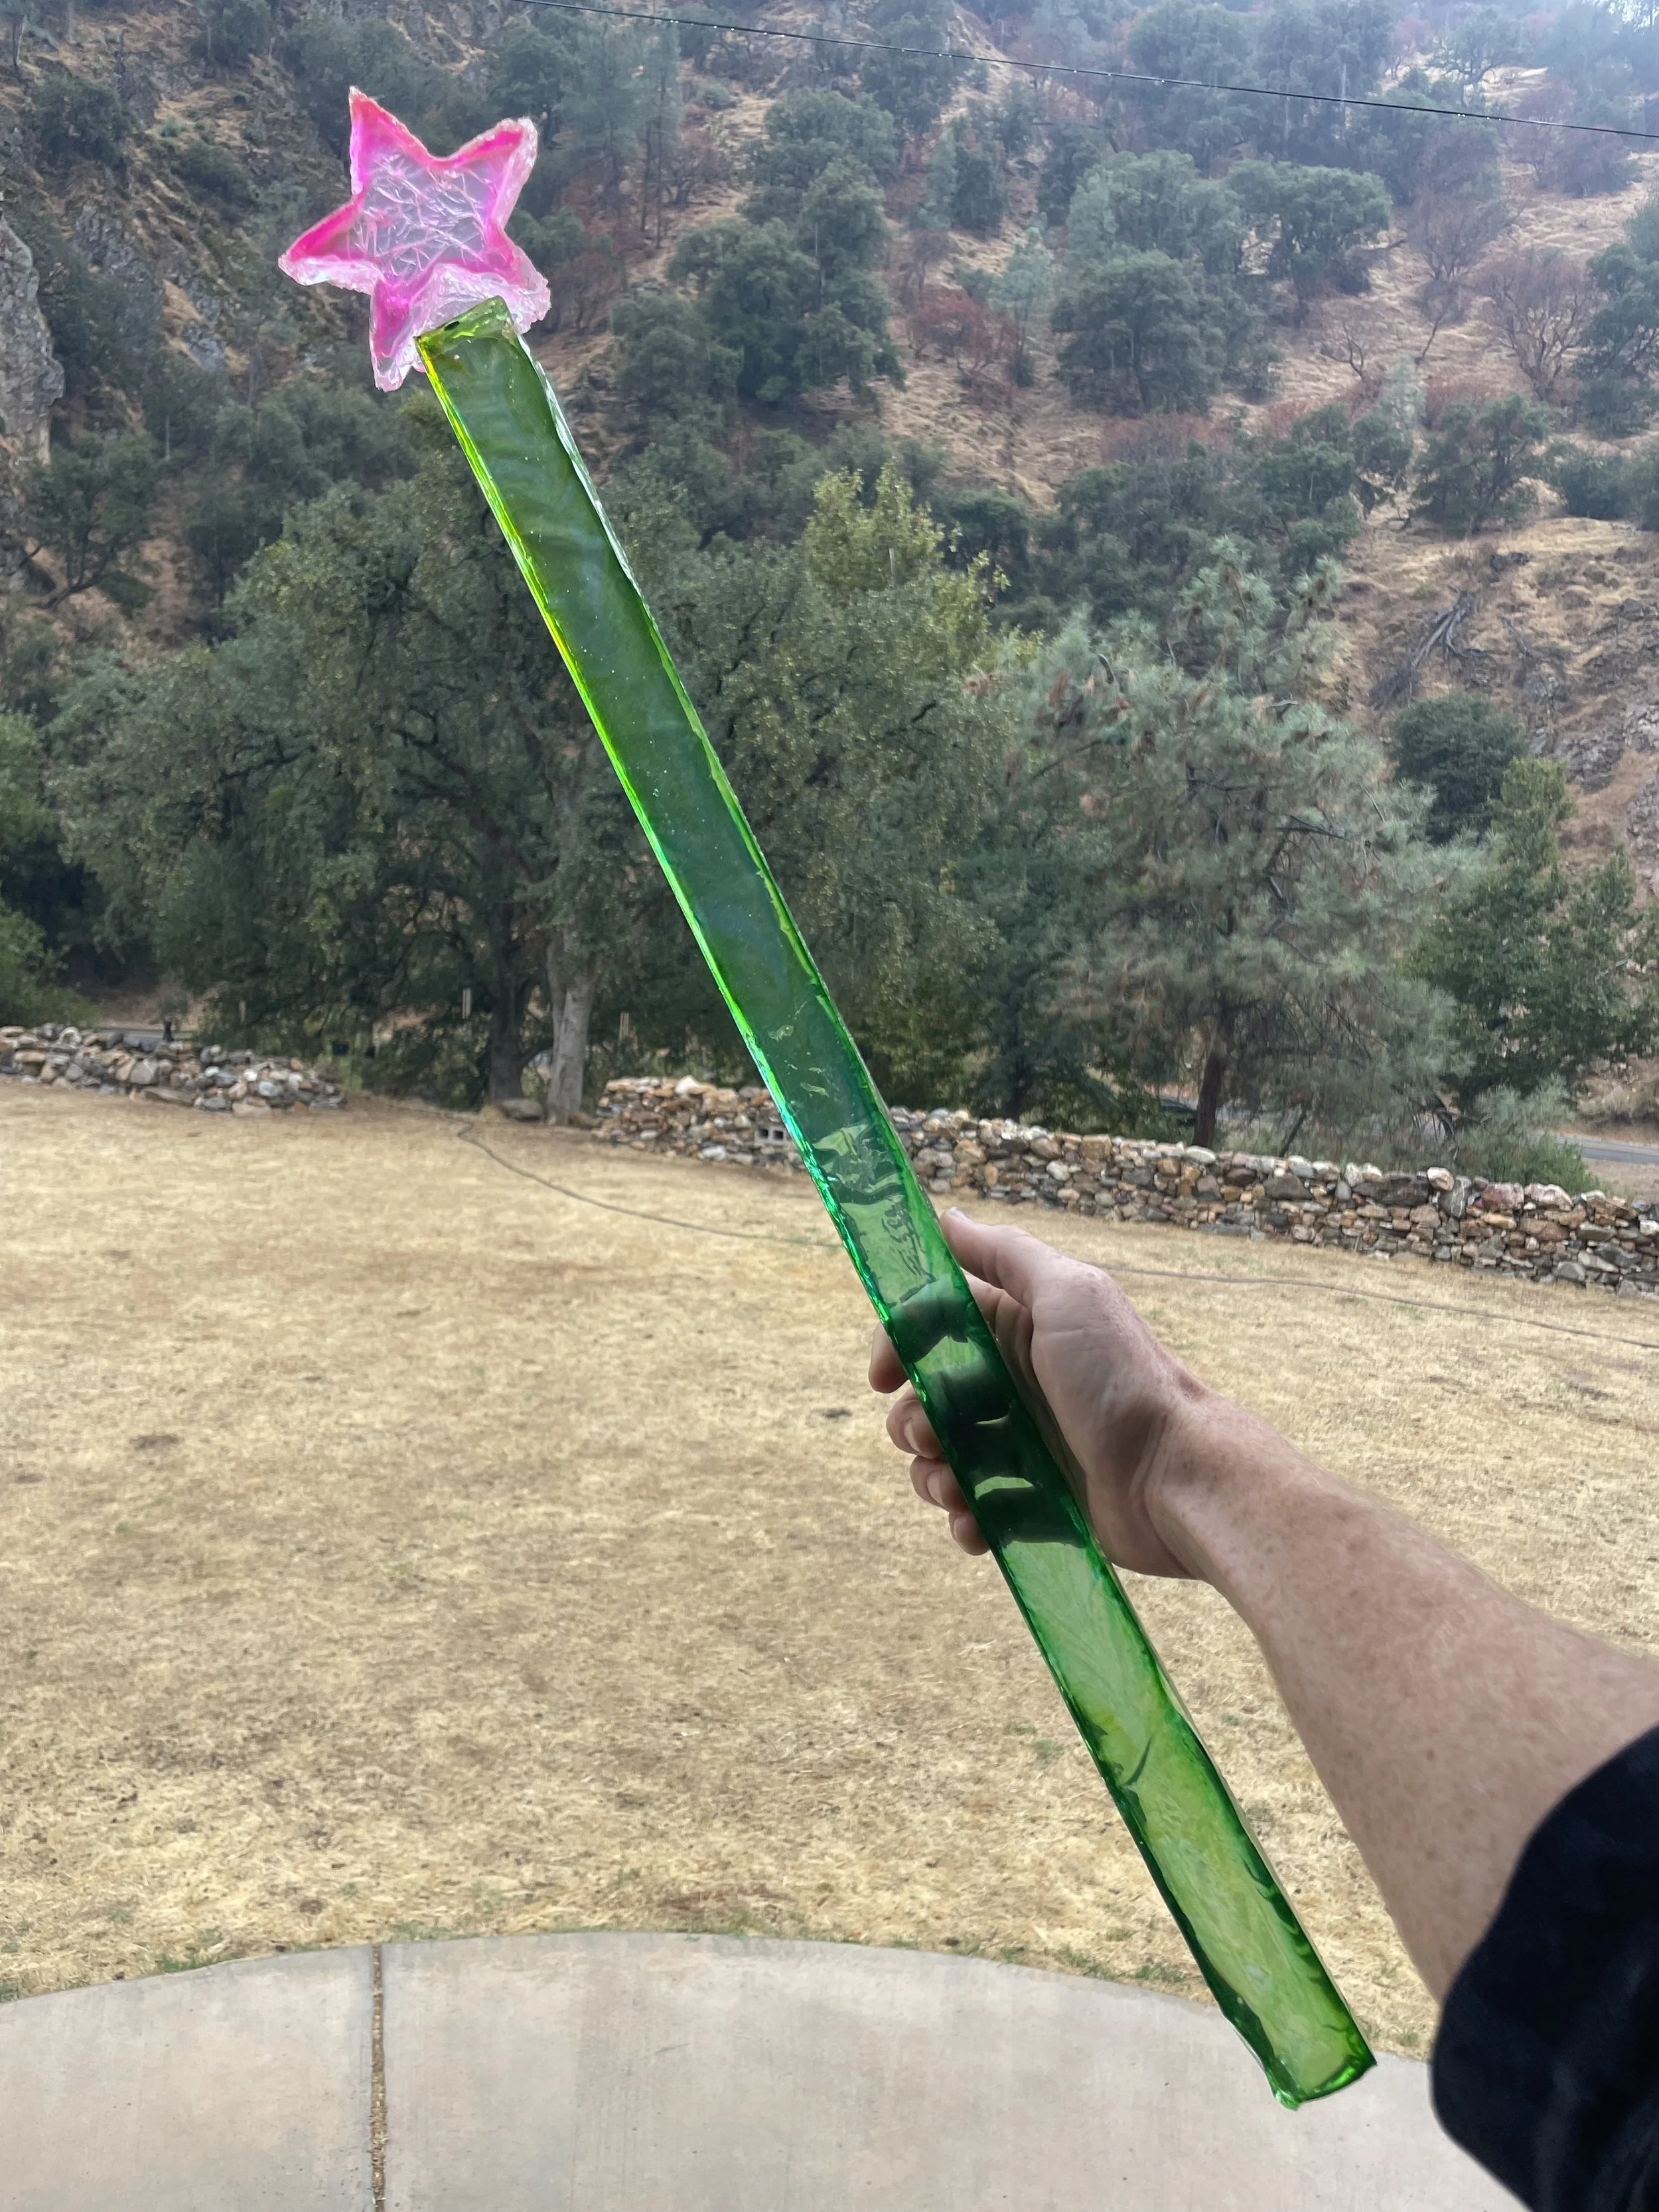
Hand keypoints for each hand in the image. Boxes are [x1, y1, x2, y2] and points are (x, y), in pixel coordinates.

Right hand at [869, 1209, 1212, 1578]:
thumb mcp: (1069, 1294)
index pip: (931, 1324)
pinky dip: (965, 1517)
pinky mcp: (1035, 1498)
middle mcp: (1016, 1380)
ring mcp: (1025, 1442)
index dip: (897, 1344)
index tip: (882, 1376)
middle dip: (911, 1420)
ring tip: (956, 1489)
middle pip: (927, 1395)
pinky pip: (976, 1507)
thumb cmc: (1123, 1380)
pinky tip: (975, 1525)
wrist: (1177, 1478)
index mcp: (1017, 1327)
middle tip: (929, 1437)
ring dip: (932, 1474)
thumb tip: (947, 1217)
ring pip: (943, 1455)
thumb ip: (1006, 1254)